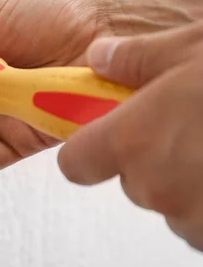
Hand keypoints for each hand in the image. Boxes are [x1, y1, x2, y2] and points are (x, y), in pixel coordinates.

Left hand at [59, 21, 202, 250]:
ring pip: (174, 203)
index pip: (76, 163)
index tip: (101, 138)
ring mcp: (198, 220)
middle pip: (132, 180)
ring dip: (191, 182)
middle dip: (153, 157)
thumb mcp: (194, 46)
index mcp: (133, 140)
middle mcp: (157, 187)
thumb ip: (137, 58)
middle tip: (191, 126)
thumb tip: (100, 56)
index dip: (87, 150)